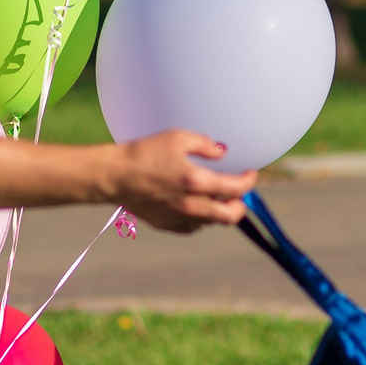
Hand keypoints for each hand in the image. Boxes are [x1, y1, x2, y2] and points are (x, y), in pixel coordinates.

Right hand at [108, 130, 257, 231]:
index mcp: (197, 182)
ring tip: (214, 195)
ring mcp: (180, 218)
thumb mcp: (177, 138)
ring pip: (212, 221)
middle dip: (241, 205)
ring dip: (219, 209)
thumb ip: (205, 144)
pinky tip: (194, 204)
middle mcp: (193, 205)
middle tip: (239, 194)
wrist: (115, 176)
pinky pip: (194, 226)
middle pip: (231, 215)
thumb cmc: (144, 153)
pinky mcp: (168, 225)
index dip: (249, 182)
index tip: (250, 174)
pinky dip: (201, 217)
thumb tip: (222, 152)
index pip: (236, 188)